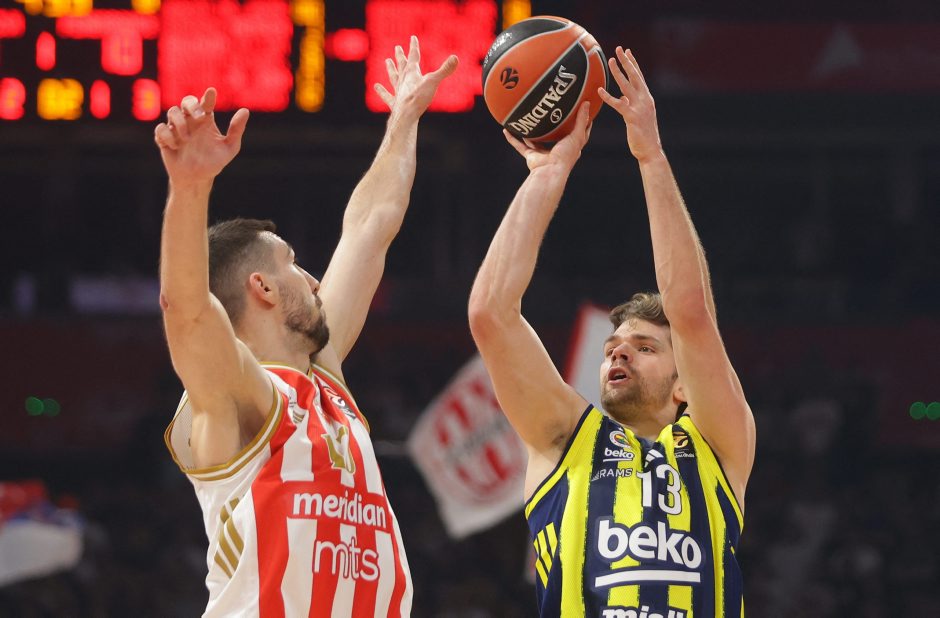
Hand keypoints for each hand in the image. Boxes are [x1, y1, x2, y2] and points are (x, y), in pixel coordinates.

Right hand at [153, 88, 248, 186]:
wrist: (197, 179)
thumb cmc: (214, 162)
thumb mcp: (230, 148)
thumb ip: (236, 130)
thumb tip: (245, 111)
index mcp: (205, 120)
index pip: (206, 103)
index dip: (208, 96)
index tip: (212, 92)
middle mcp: (190, 121)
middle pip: (186, 101)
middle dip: (192, 105)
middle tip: (201, 117)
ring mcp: (176, 128)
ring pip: (172, 111)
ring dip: (180, 123)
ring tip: (187, 139)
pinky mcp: (164, 138)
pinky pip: (160, 129)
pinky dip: (167, 136)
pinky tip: (175, 146)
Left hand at [374, 35, 457, 120]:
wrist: (406, 115)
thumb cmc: (419, 98)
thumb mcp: (434, 82)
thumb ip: (445, 70)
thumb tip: (455, 58)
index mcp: (412, 72)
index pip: (413, 56)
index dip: (413, 46)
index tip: (412, 38)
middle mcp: (403, 80)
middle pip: (401, 65)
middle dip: (400, 56)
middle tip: (397, 47)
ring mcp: (398, 91)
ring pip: (393, 77)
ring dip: (390, 69)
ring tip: (387, 61)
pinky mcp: (395, 103)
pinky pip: (387, 95)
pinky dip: (382, 91)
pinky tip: (376, 86)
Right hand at [503, 102, 592, 171]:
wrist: (550, 172)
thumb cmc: (566, 156)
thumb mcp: (576, 135)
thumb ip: (581, 119)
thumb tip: (587, 103)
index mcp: (571, 147)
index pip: (578, 133)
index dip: (580, 123)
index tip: (581, 111)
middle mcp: (557, 150)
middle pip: (555, 136)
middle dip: (553, 127)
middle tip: (550, 111)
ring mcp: (543, 154)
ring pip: (535, 141)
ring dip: (530, 133)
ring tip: (526, 120)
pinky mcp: (531, 157)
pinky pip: (519, 146)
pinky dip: (512, 139)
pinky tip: (506, 130)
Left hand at [598, 47, 663, 163]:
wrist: (650, 150)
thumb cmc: (643, 135)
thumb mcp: (637, 116)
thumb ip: (631, 104)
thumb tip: (623, 97)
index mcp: (646, 98)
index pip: (639, 76)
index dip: (633, 63)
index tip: (627, 51)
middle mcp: (645, 99)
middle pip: (634, 76)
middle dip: (626, 61)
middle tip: (618, 49)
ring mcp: (640, 107)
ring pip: (627, 85)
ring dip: (618, 72)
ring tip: (610, 61)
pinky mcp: (632, 117)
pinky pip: (618, 104)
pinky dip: (608, 97)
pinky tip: (600, 91)